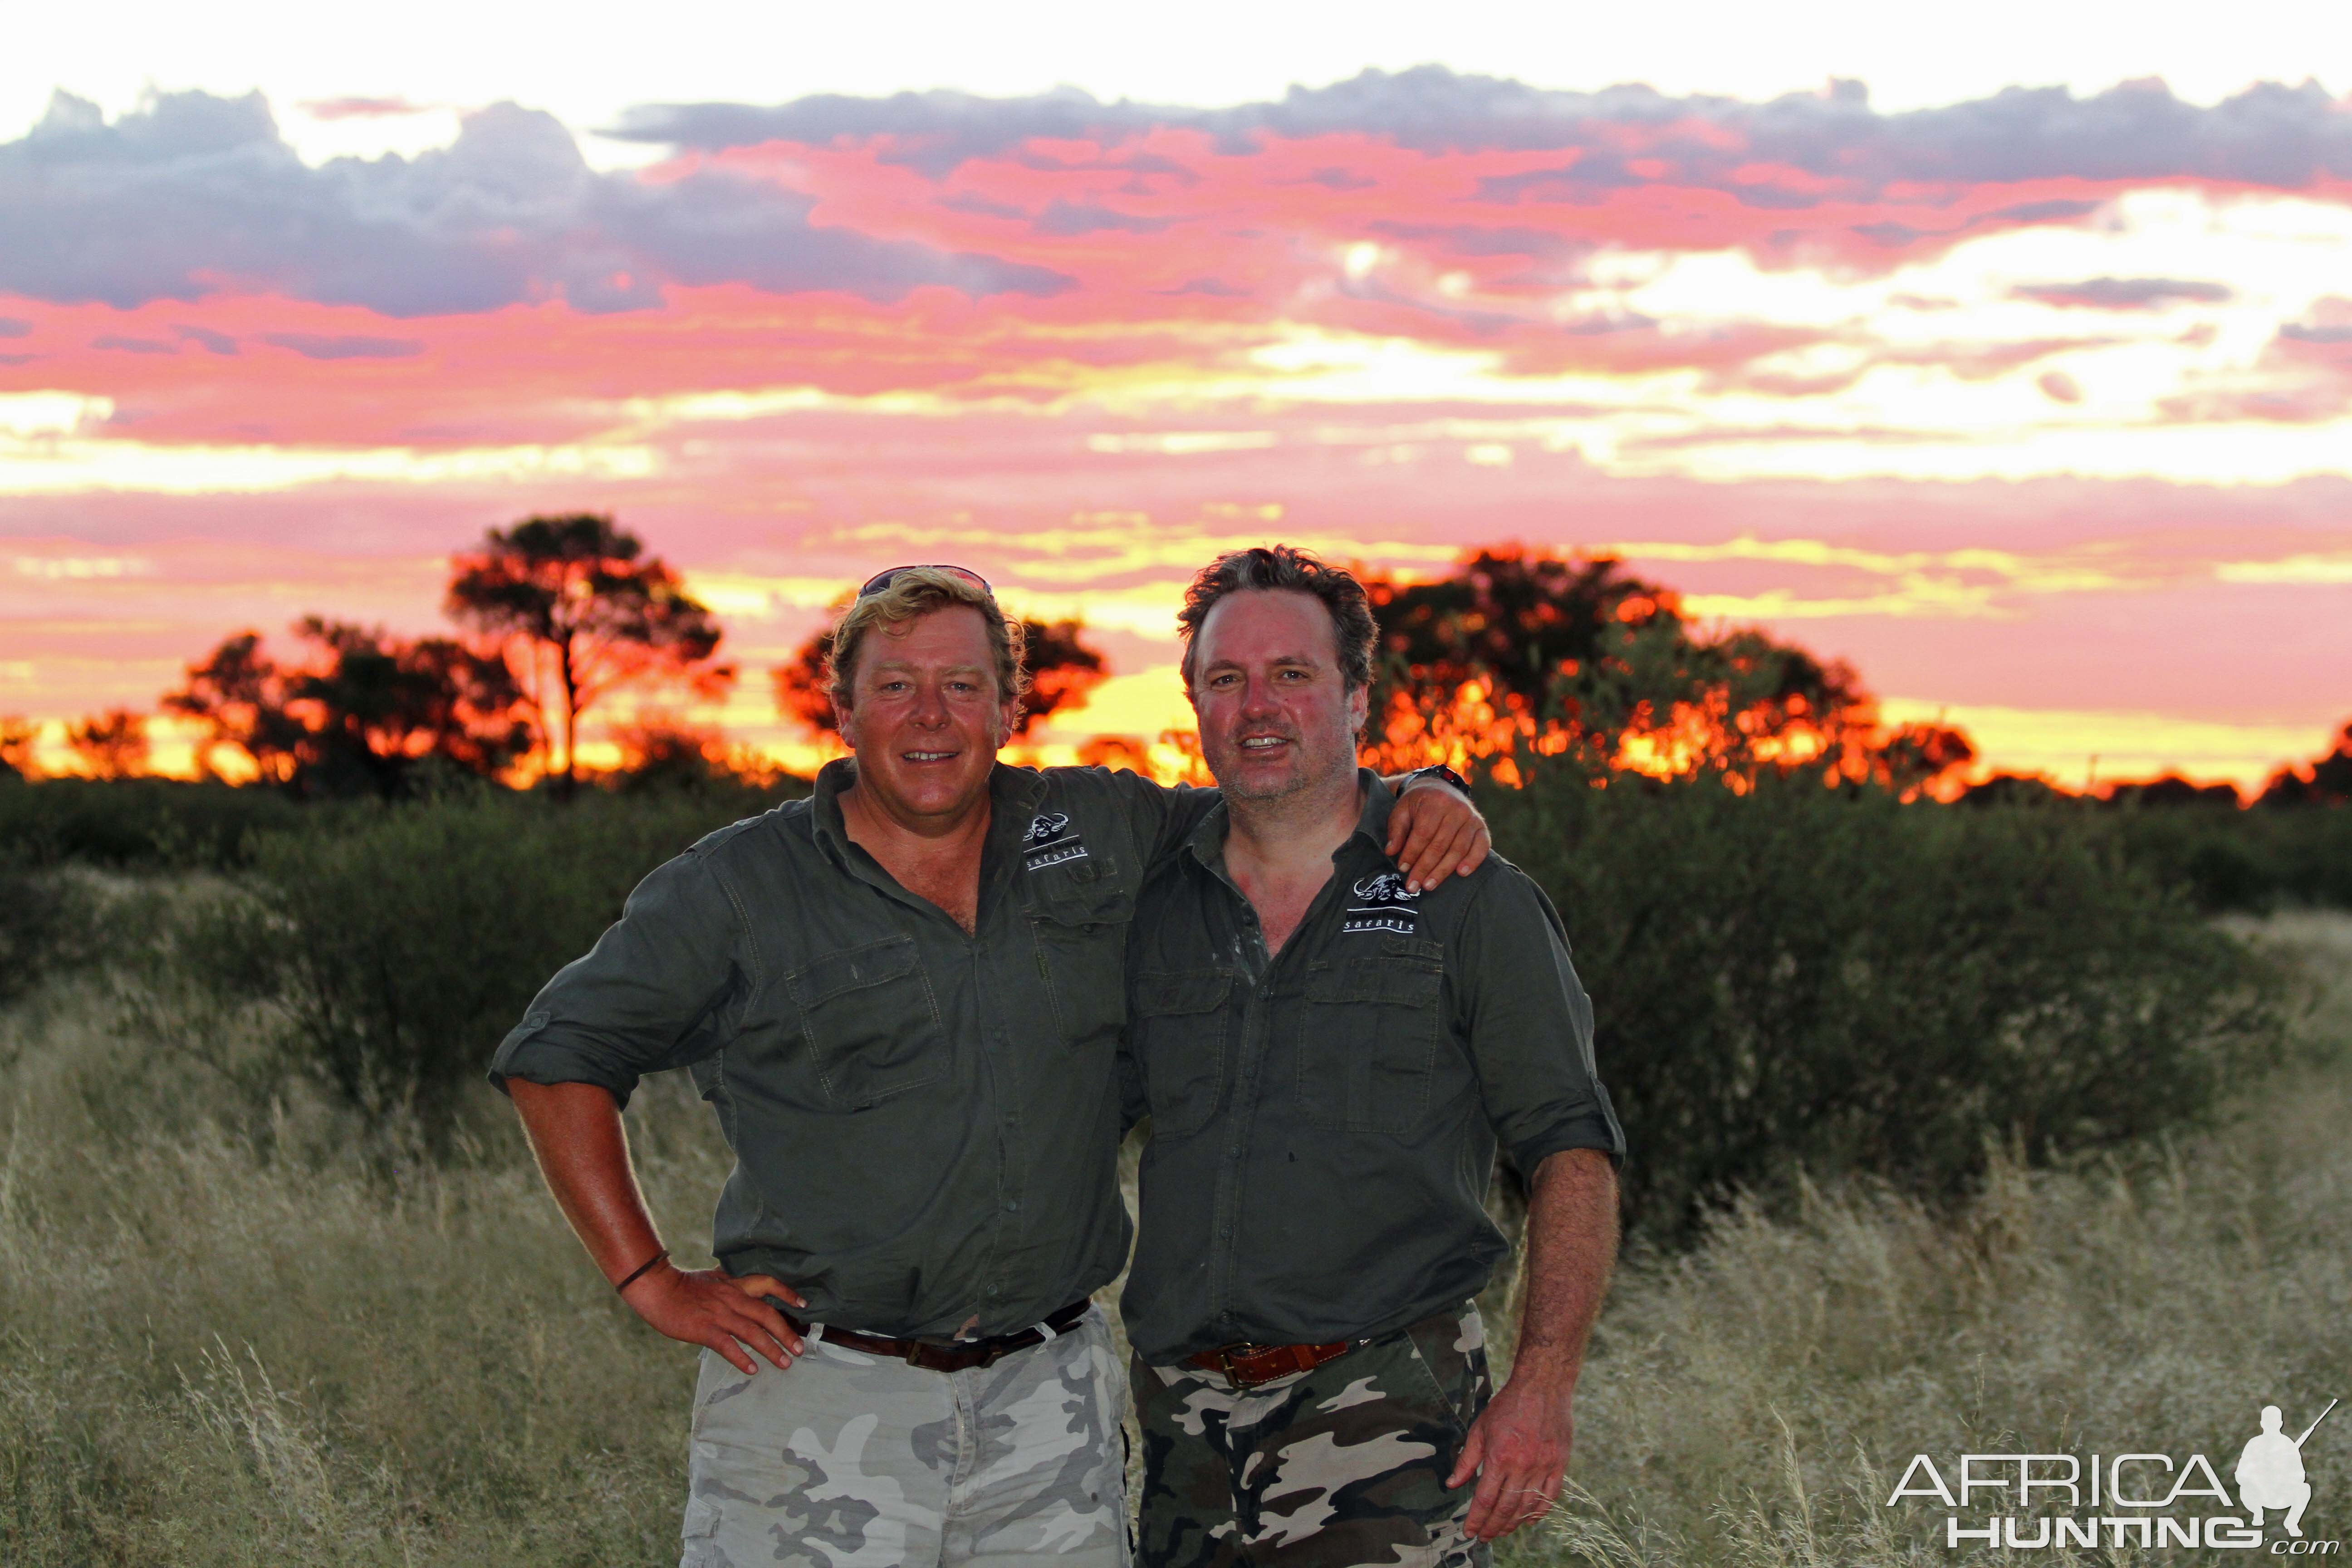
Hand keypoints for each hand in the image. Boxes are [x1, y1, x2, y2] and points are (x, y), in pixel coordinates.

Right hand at [621, 1263, 806, 1374]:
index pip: (767, 1284)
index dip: (787, 1294)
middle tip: (799, 1349)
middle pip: (767, 1315)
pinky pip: (728, 1346)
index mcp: (734, 1285)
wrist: (657, 1288)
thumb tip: (737, 1282)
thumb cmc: (682, 1284)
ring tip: (785, 1363)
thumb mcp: (712, 1278)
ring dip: (771, 1349)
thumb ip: (728, 1282)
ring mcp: (719, 1314)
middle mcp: (732, 1298)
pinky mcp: (705, 1329)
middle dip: (786, 1333)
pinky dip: (742, 1358)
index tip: (802, 1305)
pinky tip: (752, 1369)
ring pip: (753, 1332)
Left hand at [1386, 780, 1491, 890]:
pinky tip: (1461, 873)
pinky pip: (1482, 846)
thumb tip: (1391, 852)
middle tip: (1413, 886)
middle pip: (1440, 844)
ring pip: (1458, 849)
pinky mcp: (1481, 826)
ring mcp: (1472, 817)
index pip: (1423, 833)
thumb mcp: (1402, 809)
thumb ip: (1396, 830)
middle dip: (1425, 867)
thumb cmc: (1419, 803)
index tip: (1402, 868)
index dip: (1412, 853)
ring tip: (1429, 885)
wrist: (1441, 788)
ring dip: (1443, 870)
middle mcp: (1457, 808)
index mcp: (1435, 801)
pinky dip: (1473, 861)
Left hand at [1446, 1371, 1573, 1540]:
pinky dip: (1539, 1512)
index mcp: (1499, 1456)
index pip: (1485, 1499)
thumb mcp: (1480, 1428)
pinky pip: (1550, 1497)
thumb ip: (1466, 1459)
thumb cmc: (1508, 1405)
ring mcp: (1543, 1466)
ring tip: (1502, 1531)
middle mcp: (1522, 1465)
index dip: (1476, 1519)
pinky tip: (1529, 1520)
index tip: (1470, 1531)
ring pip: (1527, 1506)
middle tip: (1485, 1537)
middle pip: (1505, 1507)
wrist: (1542, 1386)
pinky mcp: (1559, 1464)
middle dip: (1493, 1527)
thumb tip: (1452, 1484)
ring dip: (1513, 1523)